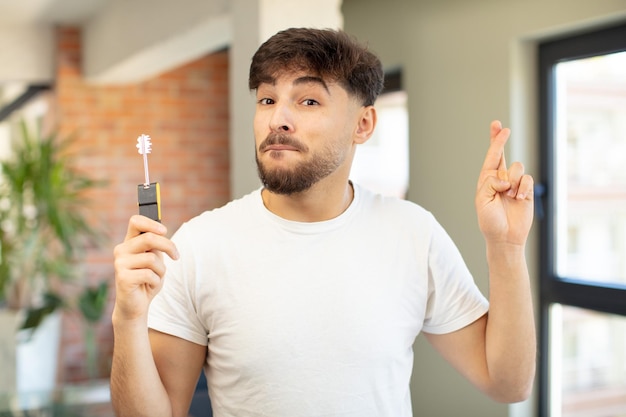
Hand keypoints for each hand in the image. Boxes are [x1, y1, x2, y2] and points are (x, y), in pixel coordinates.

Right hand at [113, 215, 178, 321]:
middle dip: (168, 246)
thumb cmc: (147, 280)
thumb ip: (155, 246)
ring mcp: (120, 264)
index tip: (164, 230)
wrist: (135, 305)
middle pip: (149, 238)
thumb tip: (161, 232)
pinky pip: (149, 274)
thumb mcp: (154, 260)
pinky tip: (149, 286)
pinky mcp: (123, 278)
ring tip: (155, 277)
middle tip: (176, 256)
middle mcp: (121, 250)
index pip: (135, 222)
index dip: (151, 223)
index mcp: (129, 243)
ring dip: (161, 270)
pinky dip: (156, 281)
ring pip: (152, 258)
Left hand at [475, 121, 533, 245]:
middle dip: (501, 140)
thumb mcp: (482, 200)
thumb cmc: (490, 221)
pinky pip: (528, 179)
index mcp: (487, 180)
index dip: (495, 142)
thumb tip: (506, 177)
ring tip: (509, 196)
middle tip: (503, 128)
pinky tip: (518, 200)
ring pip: (517, 167)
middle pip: (503, 154)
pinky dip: (522, 189)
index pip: (491, 157)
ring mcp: (515, 184)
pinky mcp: (527, 191)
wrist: (505, 237)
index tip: (498, 126)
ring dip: (513, 181)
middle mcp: (501, 179)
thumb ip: (490, 183)